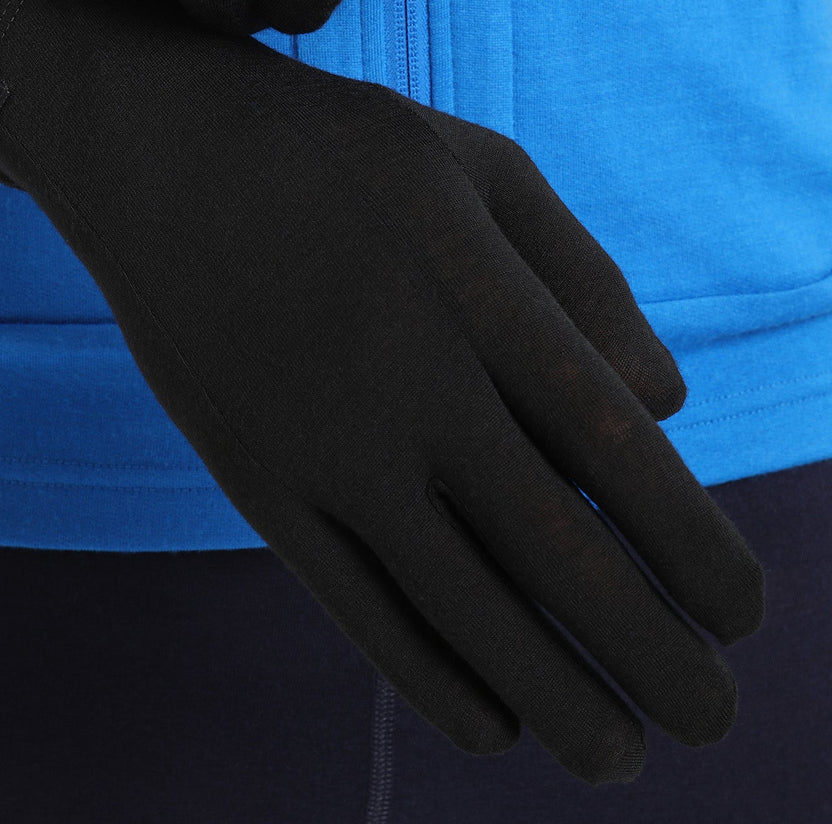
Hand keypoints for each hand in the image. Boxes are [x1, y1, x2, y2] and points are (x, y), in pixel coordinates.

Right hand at [0, 0, 760, 784]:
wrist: (164, 151)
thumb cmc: (343, 153)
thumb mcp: (480, 166)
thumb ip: (585, 276)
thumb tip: (667, 406)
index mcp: (478, 293)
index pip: (614, 447)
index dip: (690, 543)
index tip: (745, 614)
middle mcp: (408, 383)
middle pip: (550, 551)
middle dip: (648, 653)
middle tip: (715, 722)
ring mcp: (323, 442)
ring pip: (455, 603)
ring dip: (552, 696)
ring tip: (619, 757)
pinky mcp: (256, 479)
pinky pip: (352, 603)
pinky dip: (428, 677)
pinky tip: (490, 723)